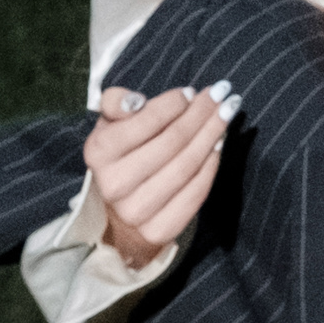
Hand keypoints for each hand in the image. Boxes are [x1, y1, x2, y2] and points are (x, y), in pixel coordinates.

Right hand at [85, 79, 238, 270]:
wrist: (120, 212)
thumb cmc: (122, 155)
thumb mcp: (110, 124)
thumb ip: (116, 102)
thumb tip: (137, 102)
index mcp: (98, 152)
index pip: (145, 120)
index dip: (174, 103)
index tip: (192, 92)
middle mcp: (113, 184)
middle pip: (172, 141)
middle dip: (202, 114)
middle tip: (222, 95)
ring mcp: (135, 211)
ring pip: (187, 166)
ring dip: (212, 135)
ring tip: (225, 115)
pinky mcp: (158, 230)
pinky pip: (196, 193)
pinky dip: (212, 166)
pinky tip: (219, 145)